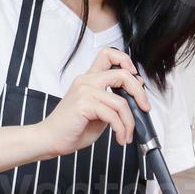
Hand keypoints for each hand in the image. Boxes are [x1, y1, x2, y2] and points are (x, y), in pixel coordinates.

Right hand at [34, 46, 148, 158]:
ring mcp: (84, 91)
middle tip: (144, 108)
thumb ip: (113, 101)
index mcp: (89, 79)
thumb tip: (136, 93)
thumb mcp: (99, 112)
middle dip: (139, 93)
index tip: (136, 80)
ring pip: (121, 101)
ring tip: (126, 135)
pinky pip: (112, 115)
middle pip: (122, 73)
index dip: (126, 61)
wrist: (50, 139)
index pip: (109, 54)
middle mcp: (86, 80)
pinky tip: (119, 137)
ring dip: (129, 122)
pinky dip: (120, 129)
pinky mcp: (83, 104)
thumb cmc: (72, 128)